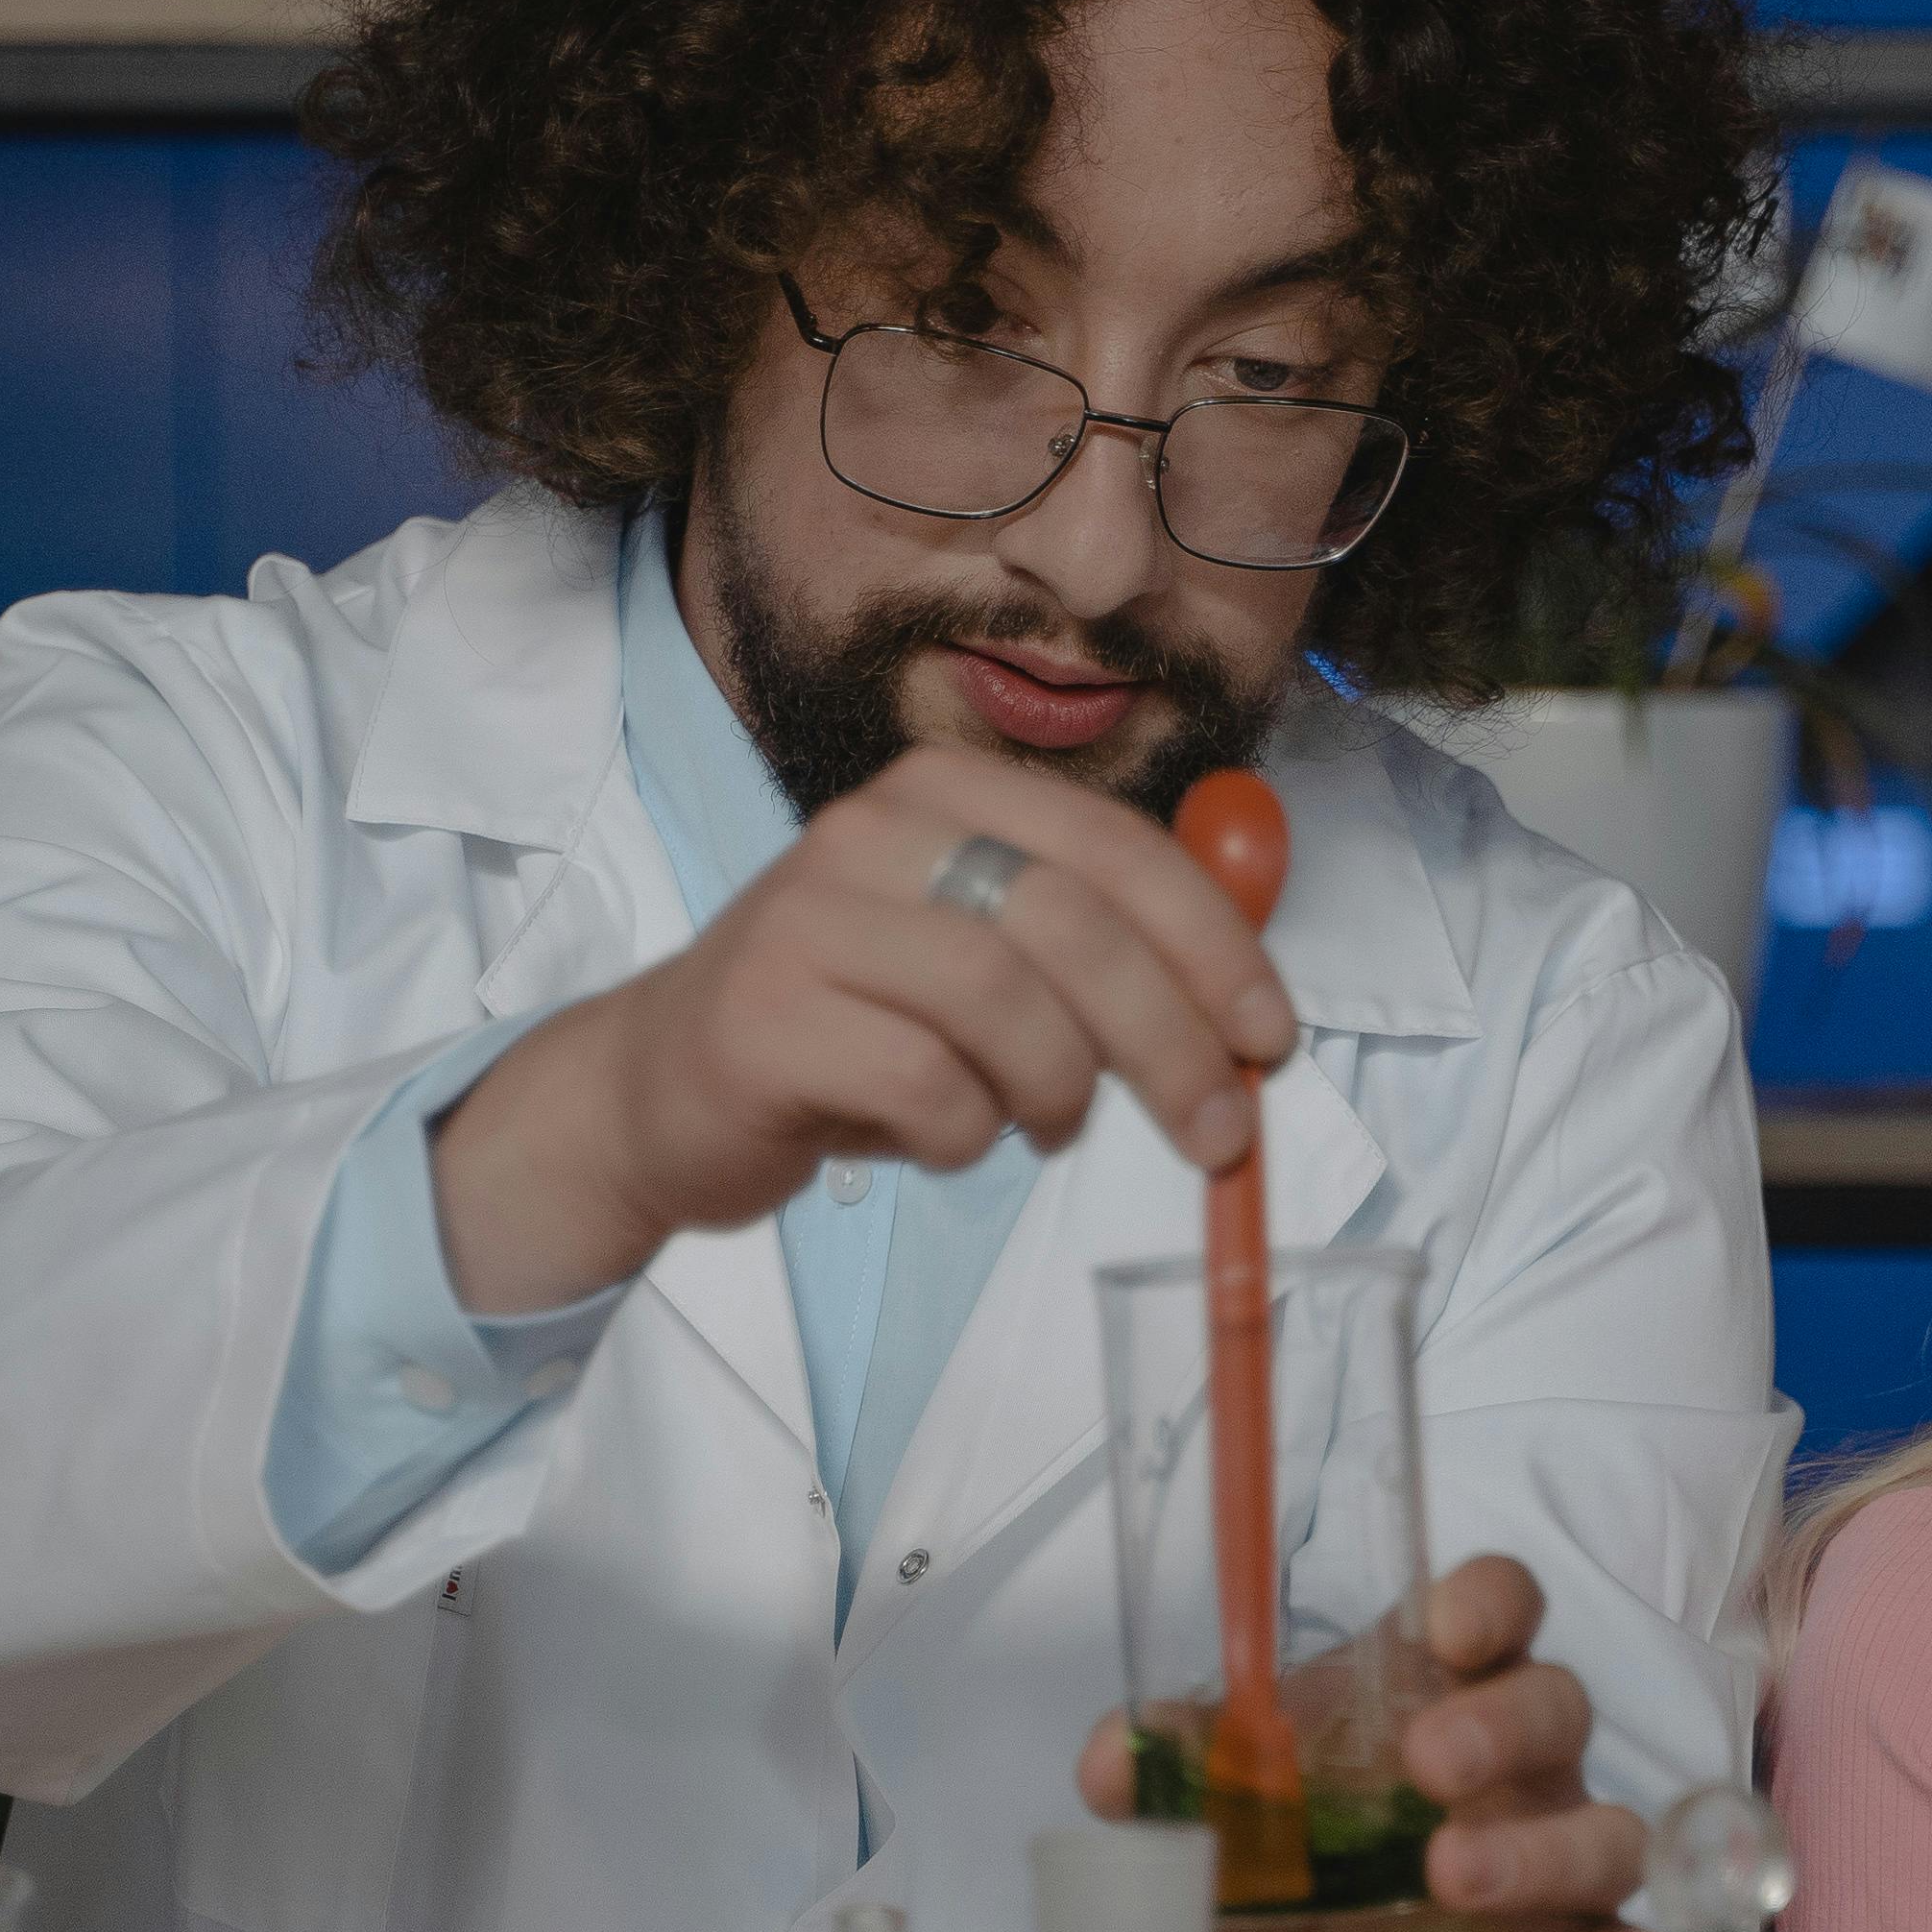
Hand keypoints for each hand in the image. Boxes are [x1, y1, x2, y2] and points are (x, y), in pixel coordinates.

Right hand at [431, 743, 1294, 1313]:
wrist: (662, 1089)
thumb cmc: (855, 1029)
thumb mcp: (980, 959)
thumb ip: (1098, 948)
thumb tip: (1248, 995)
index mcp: (945, 792)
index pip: (1119, 850)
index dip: (1215, 947)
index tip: (1270, 1041)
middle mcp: (873, 830)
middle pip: (1074, 927)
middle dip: (1171, 1042)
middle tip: (1217, 1134)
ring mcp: (808, 918)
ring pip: (1004, 1005)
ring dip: (1059, 1093)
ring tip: (1044, 1127)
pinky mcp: (764, 1017)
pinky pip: (925, 1087)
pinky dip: (965, 1137)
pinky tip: (941, 1139)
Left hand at [1075, 1553, 1650, 1931]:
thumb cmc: (1270, 1876)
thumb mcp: (1208, 1823)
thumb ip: (1164, 1775)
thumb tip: (1114, 1758)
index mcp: (1431, 1693)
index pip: (1495, 1606)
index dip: (1488, 1601)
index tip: (1449, 1627)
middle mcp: (1513, 1765)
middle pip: (1557, 1701)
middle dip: (1504, 1721)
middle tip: (1428, 1767)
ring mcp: (1553, 1860)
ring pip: (1608, 1826)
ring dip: (1546, 1847)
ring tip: (1449, 1880)